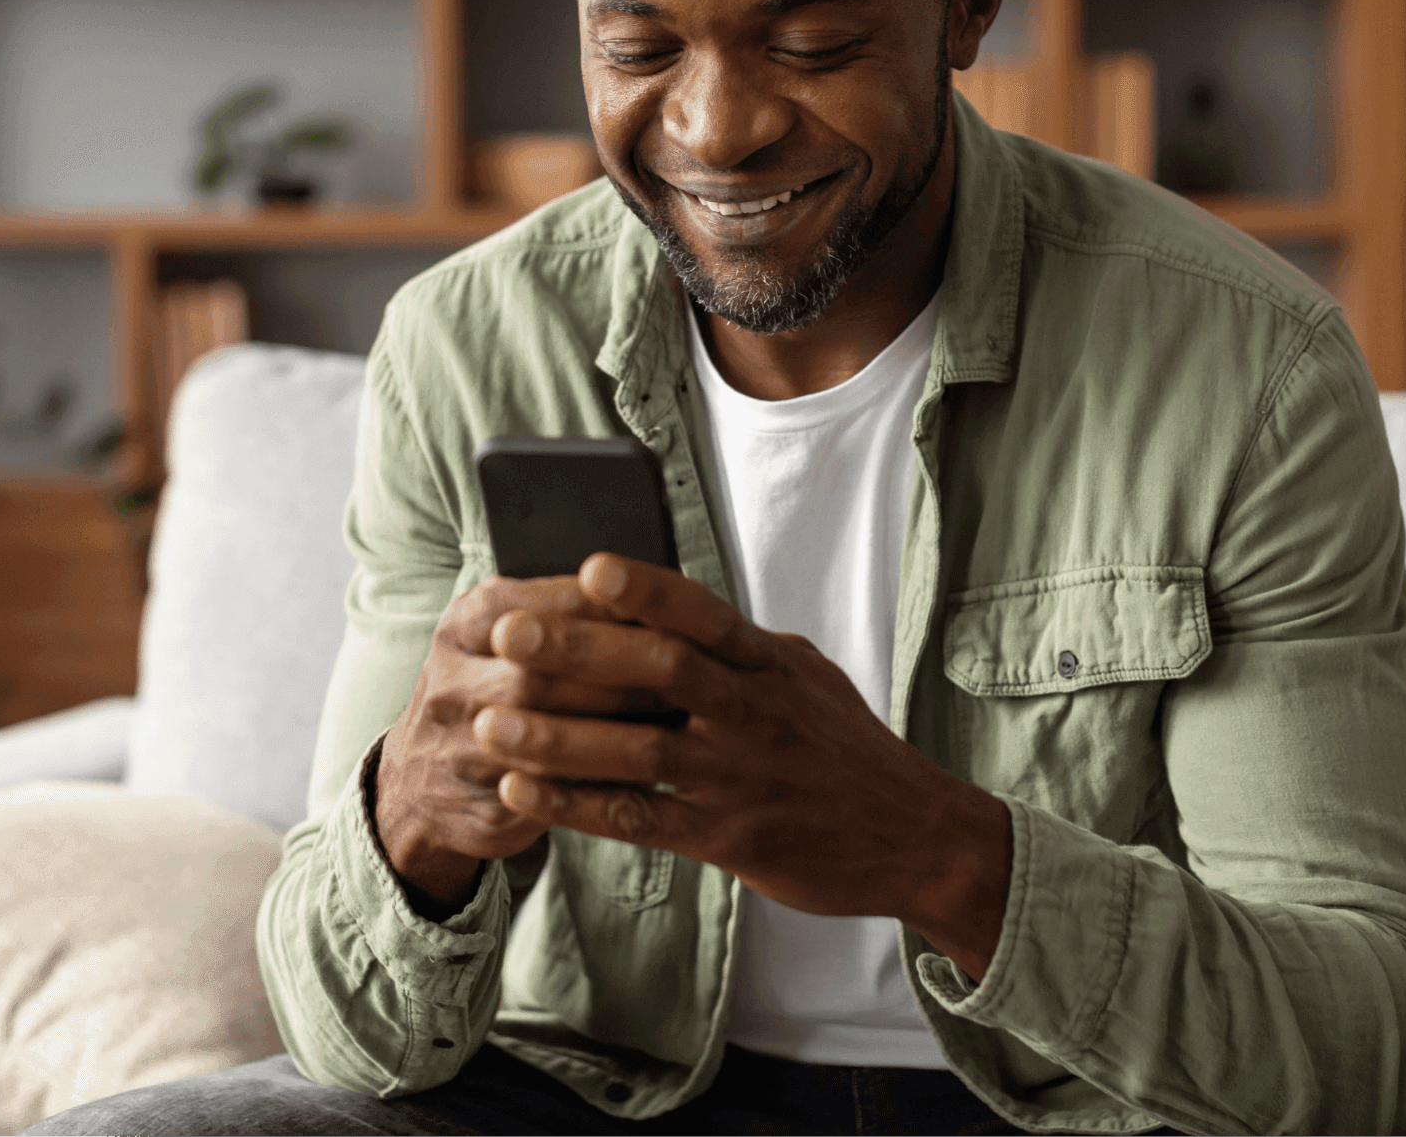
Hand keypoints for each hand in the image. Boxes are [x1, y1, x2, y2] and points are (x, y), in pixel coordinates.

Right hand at [373, 572, 672, 918]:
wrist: (420, 783)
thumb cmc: (491, 687)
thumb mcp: (506, 631)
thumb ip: (566, 612)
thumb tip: (656, 592)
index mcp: (469, 621)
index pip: (549, 605)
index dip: (613, 609)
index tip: (670, 610)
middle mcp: (453, 679)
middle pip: (544, 673)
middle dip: (620, 674)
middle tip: (685, 671)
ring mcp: (459, 747)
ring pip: (546, 739)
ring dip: (617, 730)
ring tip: (675, 718)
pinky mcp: (480, 805)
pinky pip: (549, 796)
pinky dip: (602, 785)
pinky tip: (648, 774)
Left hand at [472, 554, 1011, 974]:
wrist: (914, 835)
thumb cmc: (846, 746)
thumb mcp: (805, 675)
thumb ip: (738, 644)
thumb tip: (668, 602)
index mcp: (771, 663)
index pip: (704, 613)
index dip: (646, 590)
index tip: (587, 567)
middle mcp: (755, 711)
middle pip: (661, 669)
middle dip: (580, 649)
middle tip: (509, 633)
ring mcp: (741, 776)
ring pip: (640, 750)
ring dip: (559, 738)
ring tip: (491, 723)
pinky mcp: (730, 838)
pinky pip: (642, 820)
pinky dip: (578, 807)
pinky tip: (523, 794)